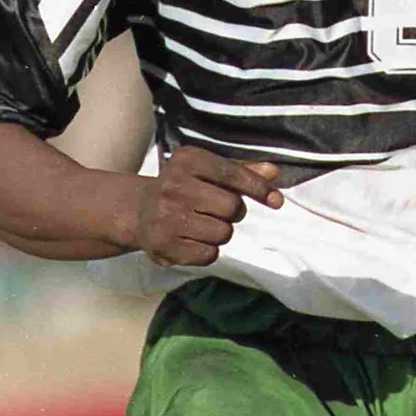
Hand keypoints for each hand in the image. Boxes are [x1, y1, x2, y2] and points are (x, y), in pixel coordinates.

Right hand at [136, 146, 282, 266]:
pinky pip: (210, 255)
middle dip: (233, 212)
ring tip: (200, 223)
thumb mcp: (207, 170)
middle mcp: (174, 186)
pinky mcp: (164, 246)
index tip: (276, 201)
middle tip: (216, 209)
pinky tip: (191, 238)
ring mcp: (166, 217)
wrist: (138, 210)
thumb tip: (274, 173)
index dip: (258, 189)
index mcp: (187, 160)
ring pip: (223, 233)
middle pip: (232, 207)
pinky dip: (208, 250)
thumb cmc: (184, 186)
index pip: (232, 174)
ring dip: (221, 232)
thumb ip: (241, 171)